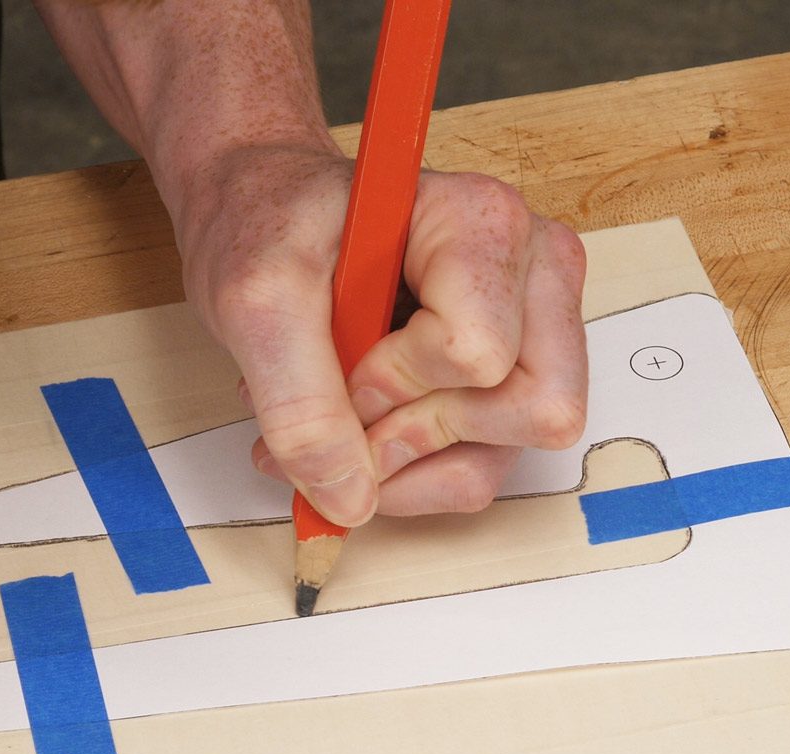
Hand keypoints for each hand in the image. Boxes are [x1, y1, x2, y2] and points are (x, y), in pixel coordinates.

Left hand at [174, 145, 587, 522]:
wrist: (256, 216)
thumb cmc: (265, 226)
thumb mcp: (256, 300)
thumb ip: (300, 400)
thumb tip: (349, 501)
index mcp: (485, 226)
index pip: (478, 353)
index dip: (396, 385)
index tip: (340, 364)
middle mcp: (531, 277)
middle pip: (533, 411)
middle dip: (420, 437)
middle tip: (343, 410)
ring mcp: (529, 336)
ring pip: (499, 458)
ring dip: (399, 467)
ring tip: (328, 427)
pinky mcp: (503, 388)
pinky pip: (477, 472)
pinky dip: (404, 476)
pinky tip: (351, 437)